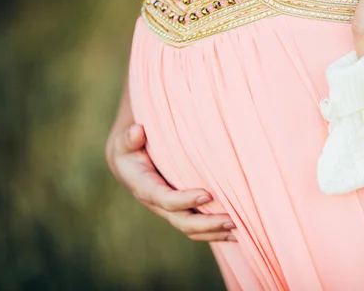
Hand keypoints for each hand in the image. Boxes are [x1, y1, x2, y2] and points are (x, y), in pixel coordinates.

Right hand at [106, 123, 236, 241]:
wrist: (129, 164)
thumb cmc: (129, 149)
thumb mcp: (125, 142)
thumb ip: (129, 138)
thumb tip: (137, 130)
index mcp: (145, 188)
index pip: (165, 199)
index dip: (185, 200)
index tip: (207, 194)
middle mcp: (158, 205)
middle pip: (183, 221)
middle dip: (207, 223)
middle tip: (232, 220)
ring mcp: (170, 211)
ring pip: (192, 229)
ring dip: (215, 232)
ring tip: (239, 229)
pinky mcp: (180, 211)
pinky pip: (198, 228)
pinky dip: (216, 232)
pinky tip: (237, 233)